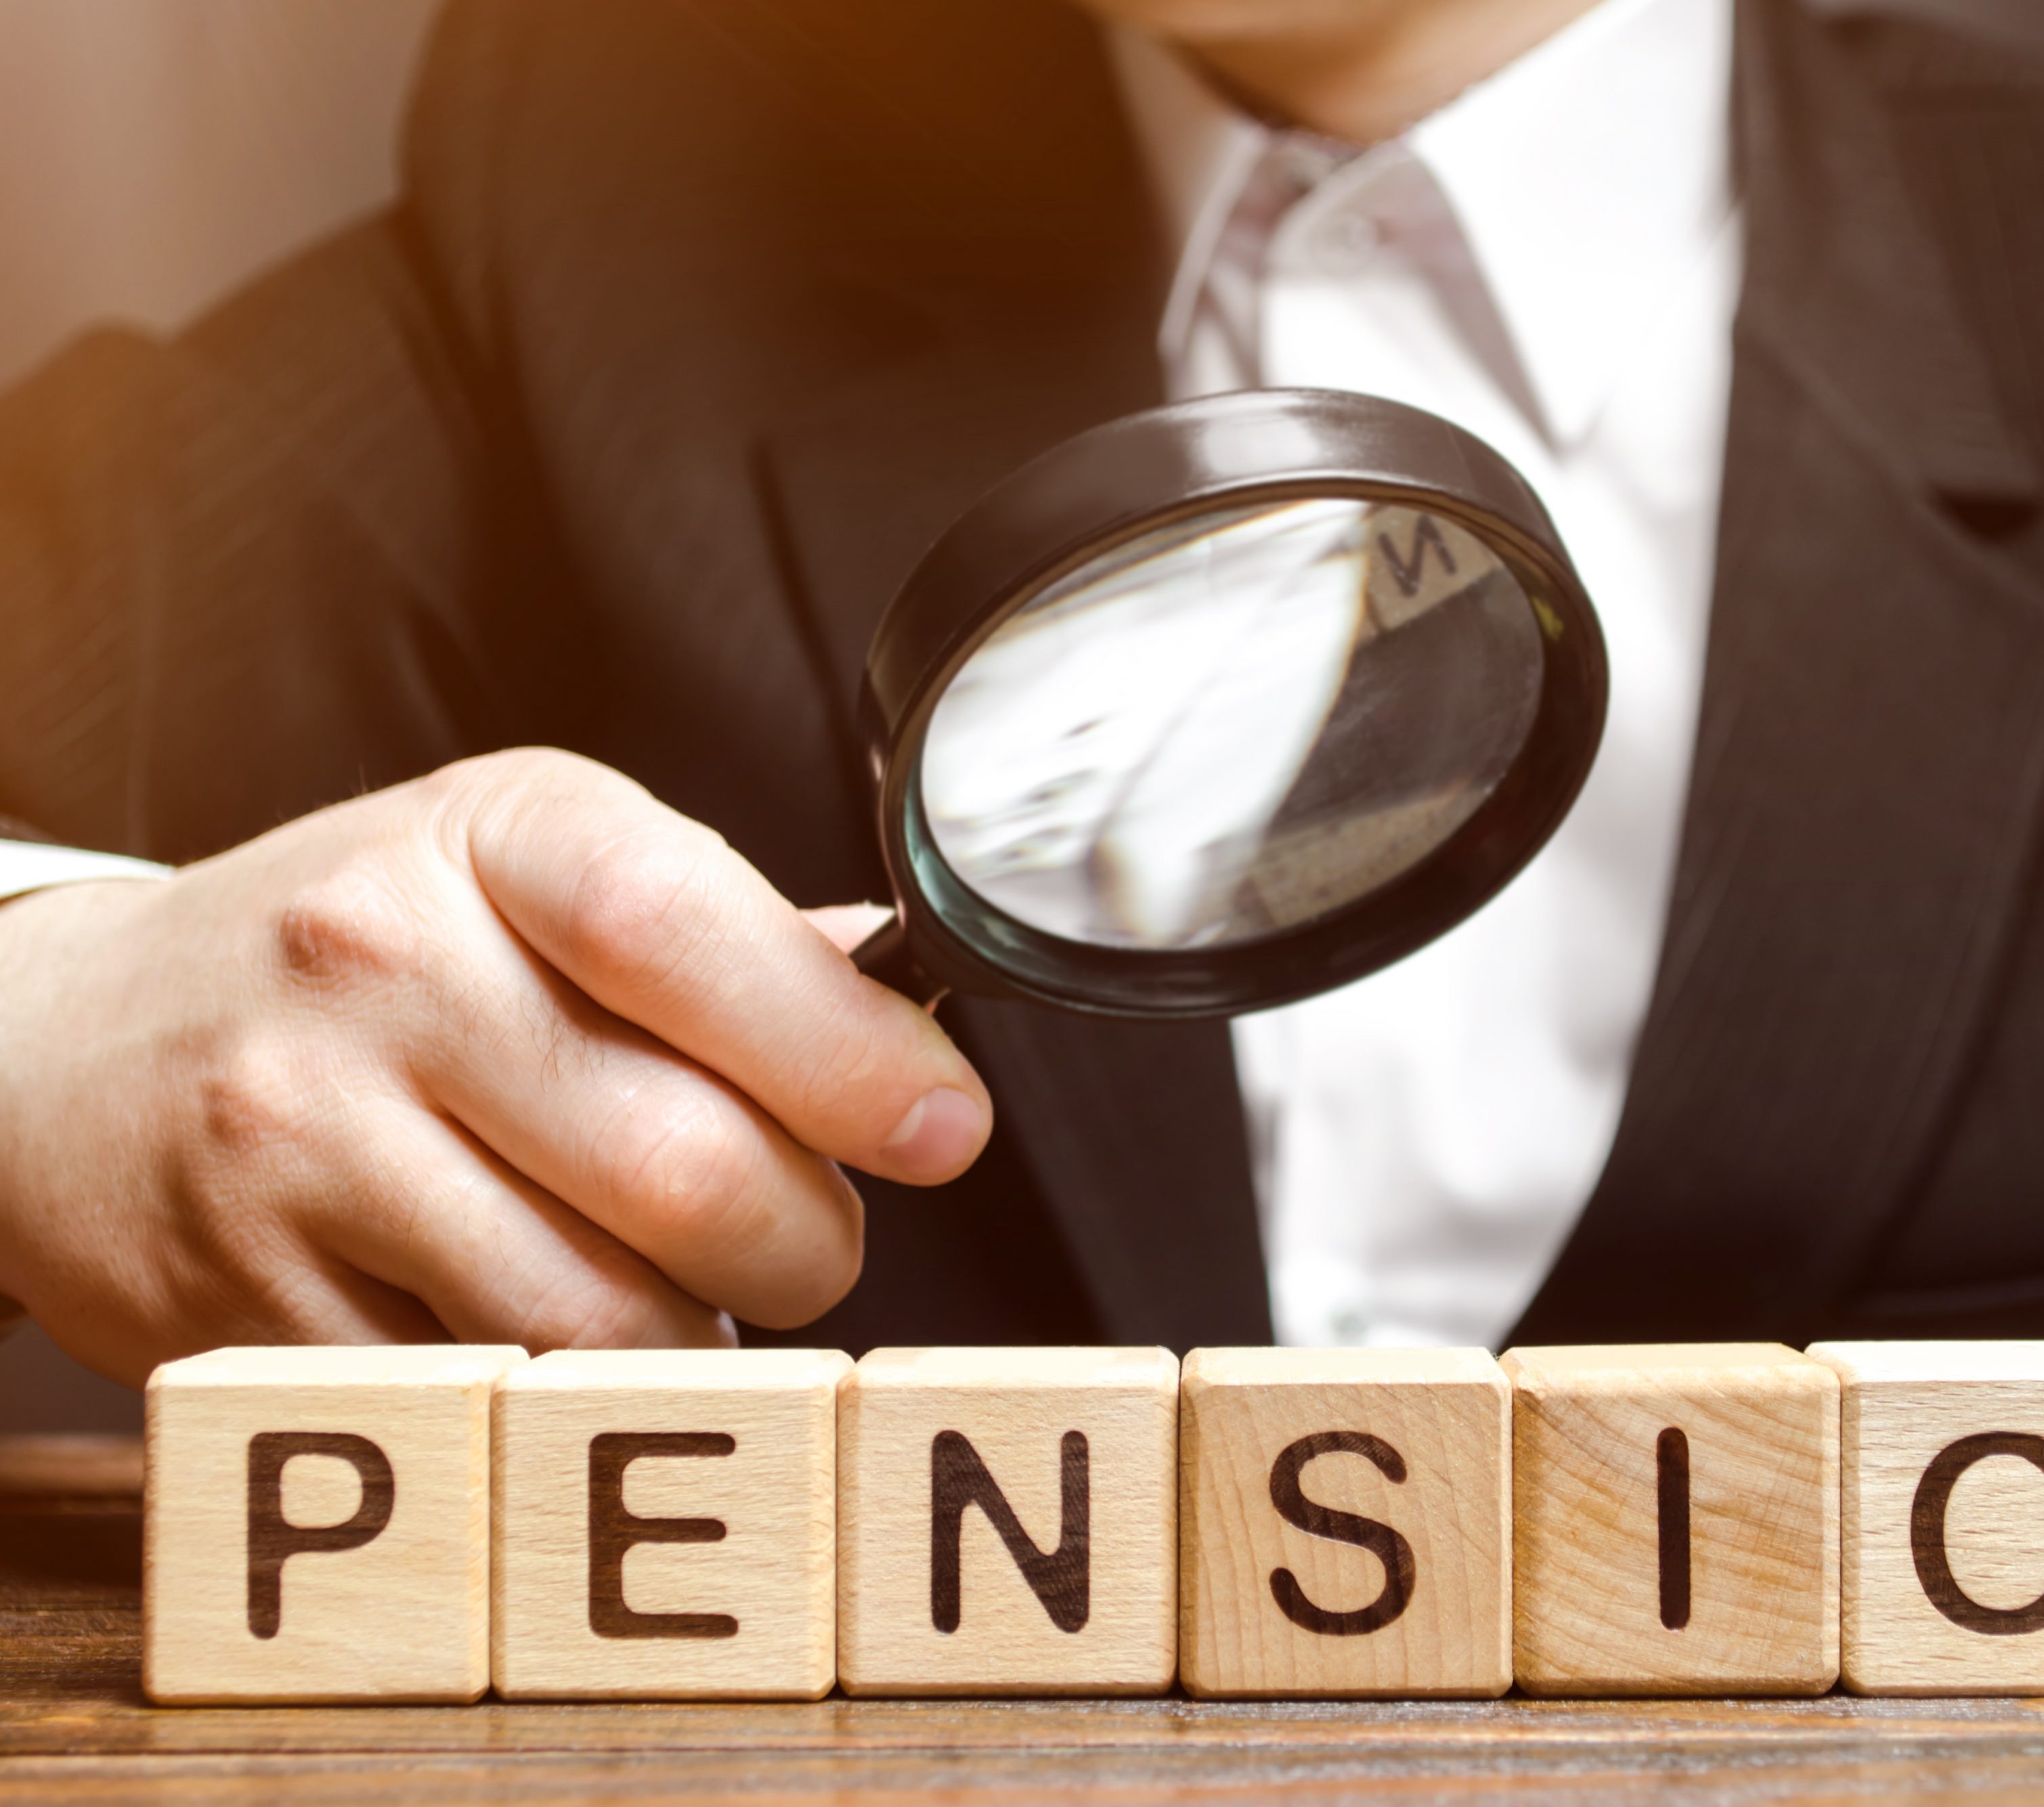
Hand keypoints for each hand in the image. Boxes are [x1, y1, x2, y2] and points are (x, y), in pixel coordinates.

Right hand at [0, 749, 990, 1383]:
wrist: (69, 1044)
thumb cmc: (362, 954)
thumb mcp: (524, 871)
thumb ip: (718, 936)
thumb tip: (899, 1011)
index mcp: (489, 836)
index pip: (686, 930)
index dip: (846, 1049)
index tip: (943, 1126)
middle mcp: (377, 969)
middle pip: (682, 1164)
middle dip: (806, 1237)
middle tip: (806, 1233)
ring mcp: (297, 1141)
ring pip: (595, 1319)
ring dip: (694, 1339)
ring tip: (677, 1284)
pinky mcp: (244, 1301)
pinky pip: (482, 1403)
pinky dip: (559, 1403)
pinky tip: (547, 1333)